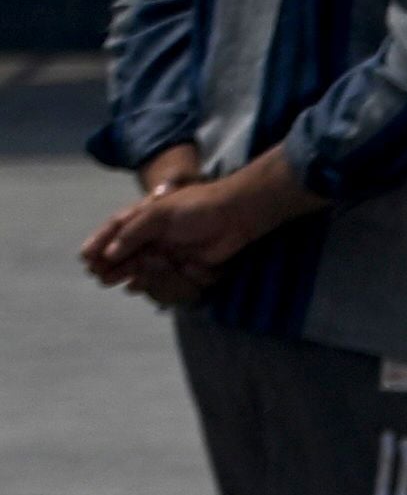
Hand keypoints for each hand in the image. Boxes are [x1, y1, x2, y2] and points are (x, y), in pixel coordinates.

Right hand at [83, 150, 296, 307]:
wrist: (234, 215)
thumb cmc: (195, 207)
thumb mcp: (157, 214)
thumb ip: (133, 233)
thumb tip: (112, 253)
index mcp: (145, 216)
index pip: (115, 230)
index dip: (99, 243)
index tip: (85, 257)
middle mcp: (155, 233)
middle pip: (126, 251)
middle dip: (110, 263)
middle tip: (97, 276)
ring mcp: (170, 248)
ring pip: (142, 264)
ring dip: (125, 273)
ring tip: (109, 282)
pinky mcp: (186, 262)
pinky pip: (163, 275)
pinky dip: (149, 280)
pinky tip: (135, 287)